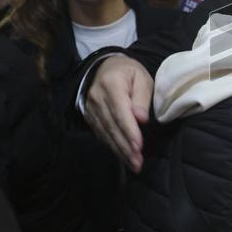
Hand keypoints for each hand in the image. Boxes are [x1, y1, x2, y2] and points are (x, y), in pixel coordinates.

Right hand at [85, 56, 153, 171]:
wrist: (105, 67)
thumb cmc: (129, 73)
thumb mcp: (142, 77)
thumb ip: (142, 97)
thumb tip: (141, 119)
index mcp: (111, 84)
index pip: (120, 112)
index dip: (129, 131)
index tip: (138, 146)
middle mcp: (97, 97)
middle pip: (112, 126)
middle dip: (125, 147)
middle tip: (138, 162)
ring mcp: (90, 108)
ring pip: (106, 133)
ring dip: (120, 150)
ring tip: (134, 164)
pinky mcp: (89, 116)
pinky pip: (101, 134)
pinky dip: (112, 146)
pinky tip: (123, 156)